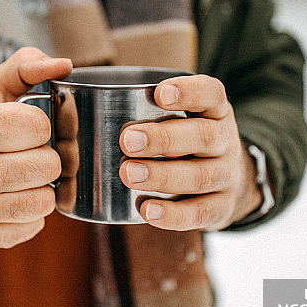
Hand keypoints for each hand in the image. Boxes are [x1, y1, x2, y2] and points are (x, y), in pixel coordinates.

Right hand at [0, 47, 72, 248]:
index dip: (37, 125)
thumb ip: (27, 66)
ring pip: (45, 200)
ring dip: (39, 187)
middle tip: (21, 153)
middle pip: (49, 166)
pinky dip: (30, 212)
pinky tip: (10, 197)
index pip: (39, 126)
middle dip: (42, 156)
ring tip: (18, 176)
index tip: (21, 127)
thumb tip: (65, 64)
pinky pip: (34, 226)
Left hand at [118, 75, 262, 230]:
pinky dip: (173, 214)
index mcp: (215, 112)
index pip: (211, 94)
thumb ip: (144, 107)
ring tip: (128, 174)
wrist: (231, 184)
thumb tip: (75, 97)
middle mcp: (225, 141)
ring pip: (200, 176)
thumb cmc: (188, 144)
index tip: (160, 93)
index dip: (190, 91)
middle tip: (127, 141)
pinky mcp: (221, 208)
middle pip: (203, 137)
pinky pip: (200, 213)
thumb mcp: (184, 118)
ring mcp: (227, 176)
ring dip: (162, 175)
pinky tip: (147, 210)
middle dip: (163, 139)